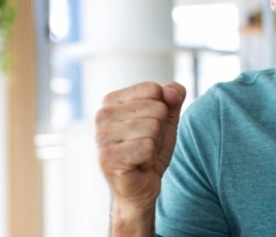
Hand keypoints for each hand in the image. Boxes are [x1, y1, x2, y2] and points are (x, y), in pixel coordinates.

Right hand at [96, 82, 186, 215]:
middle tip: (146, 145)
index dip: (162, 111)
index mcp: (111, 101)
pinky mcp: (107, 158)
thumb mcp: (167, 118)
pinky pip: (148, 146)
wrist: (141, 186)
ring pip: (153, 127)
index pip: (153, 89)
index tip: (149, 128)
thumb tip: (172, 91)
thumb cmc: (151, 149)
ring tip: (142, 154)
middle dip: (160, 130)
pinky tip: (138, 164)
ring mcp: (101, 137)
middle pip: (156, 108)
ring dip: (155, 145)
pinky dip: (150, 158)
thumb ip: (174, 96)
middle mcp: (101, 115)